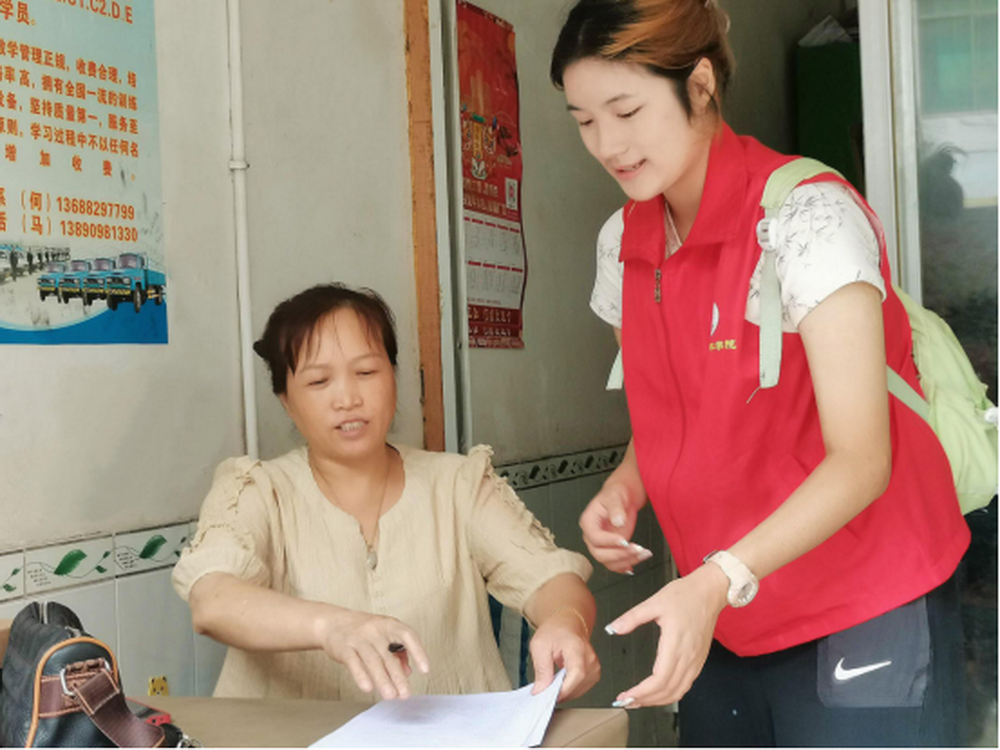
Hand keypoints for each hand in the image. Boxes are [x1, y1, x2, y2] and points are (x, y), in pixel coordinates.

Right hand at [316, 608, 429, 699]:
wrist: (333, 622)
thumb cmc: (364, 631)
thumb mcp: (384, 635)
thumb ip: (398, 652)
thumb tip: (408, 671)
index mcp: (389, 625)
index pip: (407, 635)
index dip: (418, 651)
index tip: (425, 669)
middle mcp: (375, 630)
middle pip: (389, 655)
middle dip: (398, 676)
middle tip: (405, 694)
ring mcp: (359, 638)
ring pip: (373, 660)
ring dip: (383, 680)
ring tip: (390, 695)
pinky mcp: (343, 647)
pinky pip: (353, 662)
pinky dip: (361, 675)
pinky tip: (368, 688)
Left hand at [529, 611, 600, 701]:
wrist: (567, 624)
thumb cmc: (555, 631)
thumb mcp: (540, 645)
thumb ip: (541, 669)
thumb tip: (540, 690)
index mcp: (577, 647)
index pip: (576, 673)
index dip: (564, 688)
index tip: (550, 696)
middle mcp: (589, 657)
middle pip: (578, 685)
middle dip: (559, 692)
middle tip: (544, 689)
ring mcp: (594, 666)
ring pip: (579, 690)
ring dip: (564, 691)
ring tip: (552, 681)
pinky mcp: (594, 673)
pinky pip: (582, 689)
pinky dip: (570, 689)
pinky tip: (561, 682)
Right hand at [579, 481, 650, 573]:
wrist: (624, 497)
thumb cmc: (616, 493)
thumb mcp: (615, 496)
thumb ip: (616, 508)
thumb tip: (618, 521)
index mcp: (588, 522)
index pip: (595, 537)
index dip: (609, 541)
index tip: (624, 540)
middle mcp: (592, 535)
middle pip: (600, 554)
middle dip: (620, 554)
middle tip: (637, 549)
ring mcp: (601, 544)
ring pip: (608, 562)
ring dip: (626, 561)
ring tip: (643, 553)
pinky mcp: (611, 549)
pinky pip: (615, 564)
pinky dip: (625, 565)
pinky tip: (636, 562)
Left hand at [606, 564, 727, 706]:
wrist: (710, 591)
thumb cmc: (685, 595)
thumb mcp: (654, 602)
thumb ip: (631, 618)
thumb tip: (612, 629)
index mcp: (675, 643)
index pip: (659, 680)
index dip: (641, 693)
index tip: (625, 696)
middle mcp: (688, 656)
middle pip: (667, 691)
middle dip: (645, 701)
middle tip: (626, 702)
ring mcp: (695, 660)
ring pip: (677, 691)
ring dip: (657, 701)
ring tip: (638, 700)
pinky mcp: (699, 660)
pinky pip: (685, 685)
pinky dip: (670, 694)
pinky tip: (658, 692)